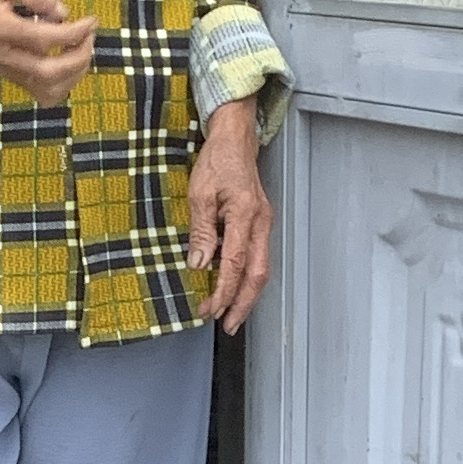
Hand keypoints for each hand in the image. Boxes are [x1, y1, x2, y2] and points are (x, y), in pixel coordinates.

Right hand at [0, 0, 96, 95]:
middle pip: (48, 72)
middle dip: (78, 56)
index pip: (42, 39)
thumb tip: (62, 13)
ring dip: (76, 72)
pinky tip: (70, 62)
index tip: (91, 20)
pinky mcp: (12, 78)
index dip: (73, 32)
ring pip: (49, 89)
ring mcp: (6, 71)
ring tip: (83, 47)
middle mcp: (1, 56)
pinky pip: (45, 94)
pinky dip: (66, 83)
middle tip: (89, 35)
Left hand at [187, 100, 272, 332]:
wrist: (236, 139)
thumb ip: (202, 231)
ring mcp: (263, 224)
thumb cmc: (217, 160)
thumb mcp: (199, 193)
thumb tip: (200, 264)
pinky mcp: (259, 223)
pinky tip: (231, 286)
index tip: (211, 309)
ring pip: (260, 268)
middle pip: (257, 275)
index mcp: (245, 215)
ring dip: (246, 294)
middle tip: (228, 325)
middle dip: (243, 304)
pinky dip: (246, 277)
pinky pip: (256, 256)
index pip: (236, 264)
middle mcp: (260, 223)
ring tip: (230, 313)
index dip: (224, 291)